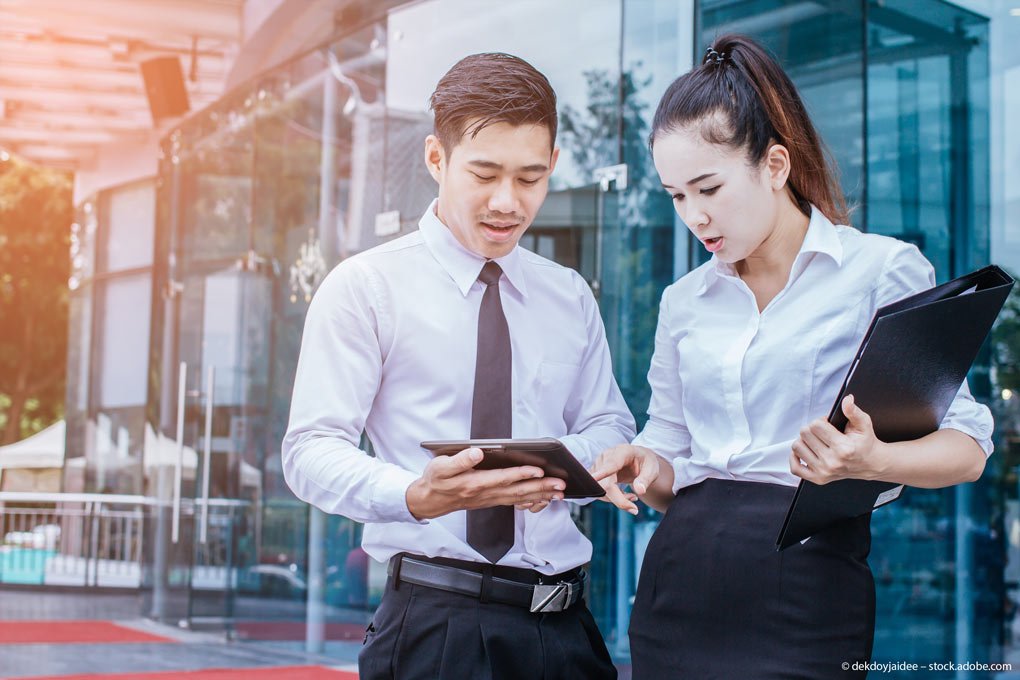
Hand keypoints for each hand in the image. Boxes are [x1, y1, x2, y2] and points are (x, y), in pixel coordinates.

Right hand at [406, 447, 566, 519]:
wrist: (430, 501)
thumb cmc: (436, 480)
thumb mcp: (441, 467)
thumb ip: (459, 460)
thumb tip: (477, 453)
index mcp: (474, 483)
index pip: (503, 478)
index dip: (522, 474)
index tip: (539, 470)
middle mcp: (485, 493)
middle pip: (517, 491)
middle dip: (540, 487)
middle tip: (560, 484)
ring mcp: (490, 499)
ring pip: (519, 499)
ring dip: (540, 495)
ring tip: (559, 492)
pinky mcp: (492, 500)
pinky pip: (515, 503)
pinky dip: (531, 501)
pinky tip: (543, 499)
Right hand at [588, 445, 659, 514]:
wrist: (639, 458)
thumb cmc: (645, 462)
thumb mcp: (652, 469)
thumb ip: (646, 479)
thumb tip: (640, 491)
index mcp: (622, 452)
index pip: (611, 465)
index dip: (602, 473)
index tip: (593, 478)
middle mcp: (606, 456)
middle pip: (605, 483)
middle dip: (619, 499)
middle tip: (634, 509)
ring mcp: (598, 464)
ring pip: (601, 489)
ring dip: (616, 499)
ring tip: (632, 496)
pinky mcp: (595, 473)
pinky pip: (598, 490)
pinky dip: (611, 497)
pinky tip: (623, 494)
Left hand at [790, 395, 886, 484]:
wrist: (871, 464)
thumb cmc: (865, 443)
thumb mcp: (864, 425)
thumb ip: (853, 411)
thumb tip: (846, 400)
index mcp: (844, 448)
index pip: (815, 425)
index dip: (820, 421)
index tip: (827, 424)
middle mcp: (832, 462)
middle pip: (804, 434)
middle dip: (812, 429)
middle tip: (822, 432)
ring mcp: (823, 471)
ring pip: (797, 447)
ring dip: (804, 441)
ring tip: (816, 441)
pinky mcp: (817, 478)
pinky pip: (795, 468)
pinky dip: (795, 458)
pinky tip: (805, 451)